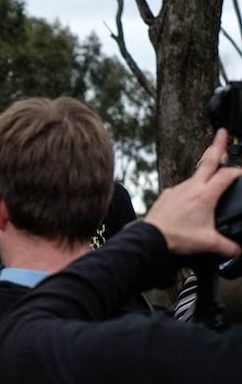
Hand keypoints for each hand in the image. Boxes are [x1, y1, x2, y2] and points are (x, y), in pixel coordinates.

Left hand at [144, 128, 241, 257]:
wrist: (150, 237)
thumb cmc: (176, 237)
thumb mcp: (208, 242)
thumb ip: (227, 247)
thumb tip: (238, 251)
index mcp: (205, 195)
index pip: (227, 175)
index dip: (238, 171)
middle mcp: (191, 187)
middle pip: (208, 161)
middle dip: (217, 145)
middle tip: (222, 132)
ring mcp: (177, 189)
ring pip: (195, 175)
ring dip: (205, 170)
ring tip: (212, 167)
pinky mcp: (167, 194)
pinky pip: (182, 187)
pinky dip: (191, 187)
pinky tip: (193, 195)